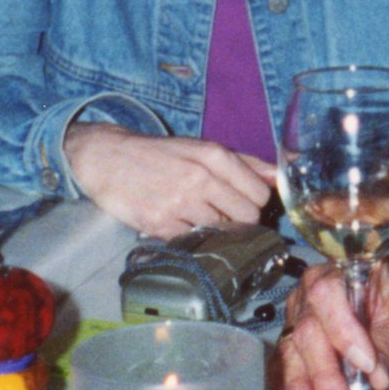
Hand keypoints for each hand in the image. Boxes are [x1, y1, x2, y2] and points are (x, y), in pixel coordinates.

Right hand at [62, 123, 273, 236]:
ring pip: (223, 232)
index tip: (243, 204)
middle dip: (240, 221)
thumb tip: (279, 175)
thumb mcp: (201, 149)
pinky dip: (193, 238)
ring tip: (200, 220)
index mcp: (214, 156)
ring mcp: (180, 202)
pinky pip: (194, 241)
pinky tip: (182, 225)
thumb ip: (244, 163)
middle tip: (224, 216)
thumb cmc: (160, 155)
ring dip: (217, 231)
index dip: (255, 203)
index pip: (260, 193)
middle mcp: (200, 177)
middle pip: (247, 216)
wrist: (108, 158)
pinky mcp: (160, 223)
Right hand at [278, 257, 388, 389]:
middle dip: (324, 376)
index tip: (367, 366)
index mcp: (335, 272)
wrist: (384, 280)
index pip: (329, 298)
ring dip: (301, 388)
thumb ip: (386, 338)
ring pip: (292, 351)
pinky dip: (285, 386)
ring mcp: (296, 314)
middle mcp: (307, 292)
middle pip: (308, 333)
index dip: (344, 333)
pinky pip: (284, 361)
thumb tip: (377, 377)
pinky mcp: (292, 335)